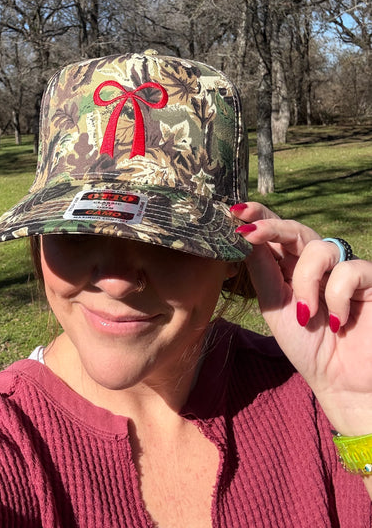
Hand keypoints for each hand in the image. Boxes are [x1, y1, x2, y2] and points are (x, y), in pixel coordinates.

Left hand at [232, 202, 371, 435]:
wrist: (341, 383)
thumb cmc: (307, 345)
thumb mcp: (275, 307)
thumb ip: (262, 271)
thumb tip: (243, 235)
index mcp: (290, 267)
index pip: (275, 234)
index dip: (258, 217)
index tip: (234, 210)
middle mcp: (316, 263)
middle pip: (295, 229)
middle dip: (270, 226)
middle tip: (248, 230)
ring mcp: (343, 269)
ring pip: (318, 248)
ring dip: (305, 282)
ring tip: (307, 314)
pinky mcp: (369, 281)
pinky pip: (348, 270)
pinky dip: (336, 296)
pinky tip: (338, 320)